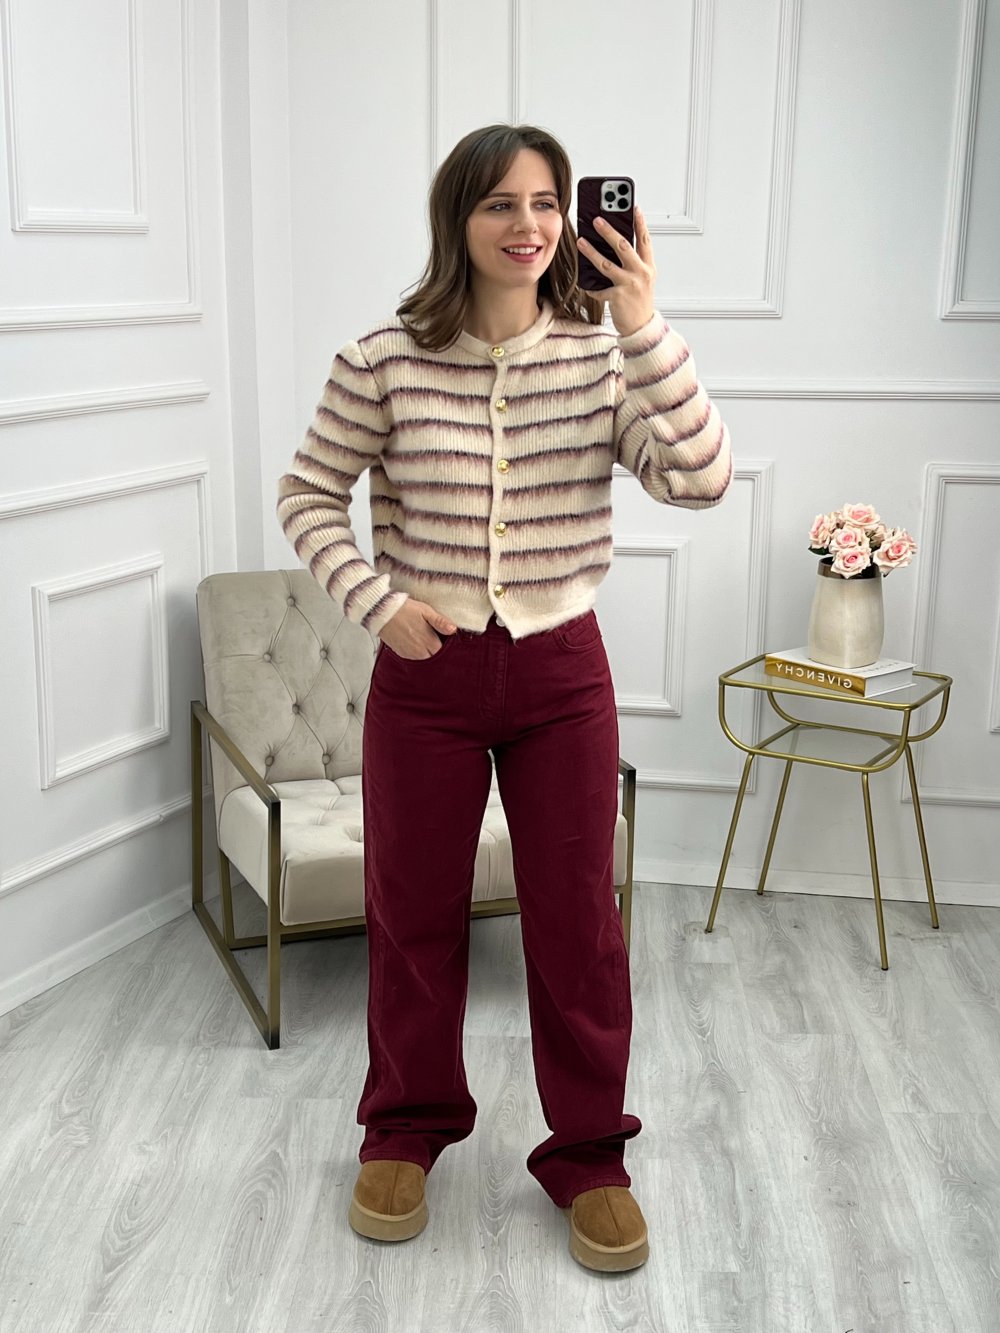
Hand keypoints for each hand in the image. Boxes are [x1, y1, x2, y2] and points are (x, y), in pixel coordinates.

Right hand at [378, 598, 457, 658]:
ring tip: (422, 638)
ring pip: (424, 658)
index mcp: (429, 641)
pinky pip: (413, 658)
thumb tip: (453, 629)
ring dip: (426, 652)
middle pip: (434, 657)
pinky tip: (413, 641)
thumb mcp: (426, 611)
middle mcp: (420, 651)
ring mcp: (409, 654)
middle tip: (433, 637)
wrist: (382, 612)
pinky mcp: (401, 653)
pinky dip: (416, 652)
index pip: (443, 651)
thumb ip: (440, 622)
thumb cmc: (405, 609)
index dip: (445, 644)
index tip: (443, 637)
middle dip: (436, 650)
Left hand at [576, 203, 656, 336]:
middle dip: (608, 231)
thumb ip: (633, 263)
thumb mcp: (643, 279)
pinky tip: (585, 283)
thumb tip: (614, 245)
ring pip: (606, 264)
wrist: (641, 327)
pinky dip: (591, 286)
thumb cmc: (639, 302)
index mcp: (648, 266)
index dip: (639, 222)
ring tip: (581, 241)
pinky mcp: (617, 296)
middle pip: (623, 246)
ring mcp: (629, 284)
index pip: (644, 239)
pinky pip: (599, 288)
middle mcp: (641, 273)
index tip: (633, 206)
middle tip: (596, 219)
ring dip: (591, 251)